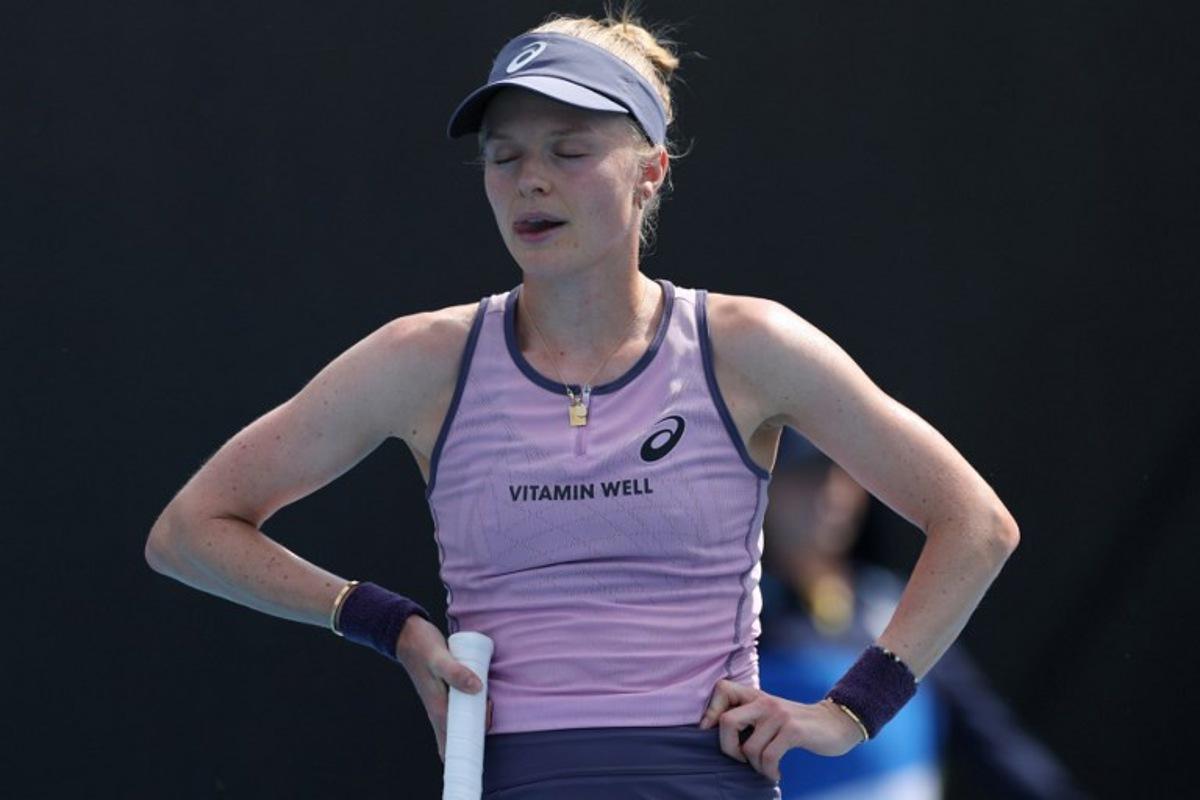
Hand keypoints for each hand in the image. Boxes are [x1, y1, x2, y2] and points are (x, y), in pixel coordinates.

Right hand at [394, 615, 493, 761]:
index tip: (483, 741)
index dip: (467, 749)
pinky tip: (482, 697)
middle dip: (477, 732)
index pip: (452, 743)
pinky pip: (460, 706)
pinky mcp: (445, 691)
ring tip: (487, 701)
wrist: (406, 635)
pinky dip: (471, 707)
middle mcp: (439, 710)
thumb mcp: (439, 658)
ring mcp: (441, 701)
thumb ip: (456, 672)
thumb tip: (477, 688)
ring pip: (460, 721)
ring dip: (475, 718)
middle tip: (489, 708)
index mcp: (437, 709)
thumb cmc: (421, 647)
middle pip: (459, 735)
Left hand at [697, 679, 862, 780]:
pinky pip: (769, 757)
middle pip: (727, 722)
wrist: (834, 723)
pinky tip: (776, 773)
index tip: (712, 732)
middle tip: (742, 759)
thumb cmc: (795, 724)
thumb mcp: (769, 713)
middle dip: (728, 748)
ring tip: (765, 768)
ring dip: (754, 765)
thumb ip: (748, 716)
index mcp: (755, 695)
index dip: (710, 711)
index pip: (722, 689)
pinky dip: (768, 771)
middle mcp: (764, 701)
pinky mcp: (793, 730)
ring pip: (749, 748)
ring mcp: (779, 715)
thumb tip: (716, 732)